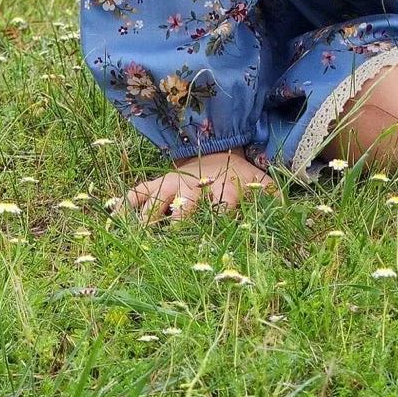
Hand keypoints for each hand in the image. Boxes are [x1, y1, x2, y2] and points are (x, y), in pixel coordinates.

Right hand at [112, 146, 279, 224]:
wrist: (215, 154)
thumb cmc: (236, 178)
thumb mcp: (258, 183)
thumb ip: (271, 195)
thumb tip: (285, 208)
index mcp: (221, 187)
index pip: (223, 200)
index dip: (222, 212)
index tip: (218, 230)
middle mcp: (194, 186)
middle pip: (186, 203)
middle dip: (180, 222)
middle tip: (172, 242)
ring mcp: (172, 184)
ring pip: (157, 199)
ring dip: (148, 219)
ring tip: (138, 240)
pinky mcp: (156, 184)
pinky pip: (135, 194)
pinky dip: (123, 206)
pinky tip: (112, 223)